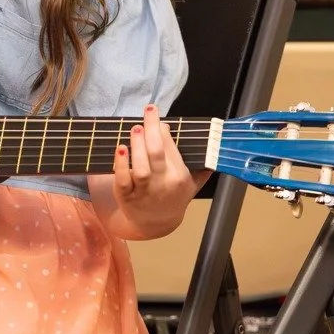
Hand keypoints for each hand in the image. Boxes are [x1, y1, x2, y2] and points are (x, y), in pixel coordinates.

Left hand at [107, 104, 209, 237]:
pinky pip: (122, 179)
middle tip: (148, 111)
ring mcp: (143, 190)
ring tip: (136, 128)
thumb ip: (202, 167)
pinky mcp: (126, 196)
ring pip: (140, 166)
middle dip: (151, 129)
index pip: (172, 149)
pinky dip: (120, 164)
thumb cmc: (173, 198)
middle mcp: (162, 183)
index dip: (163, 131)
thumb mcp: (192, 185)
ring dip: (137, 145)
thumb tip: (214, 146)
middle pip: (156, 153)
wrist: (155, 223)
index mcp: (179, 176)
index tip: (159, 120)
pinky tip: (120, 149)